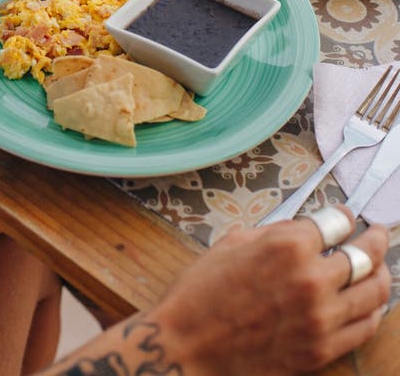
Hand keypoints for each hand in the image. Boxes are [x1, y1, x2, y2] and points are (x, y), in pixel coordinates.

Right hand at [154, 208, 389, 374]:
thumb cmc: (201, 291)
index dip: (344, 217)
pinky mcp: (320, 350)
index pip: (336, 223)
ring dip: (382, 273)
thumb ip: (275, 232)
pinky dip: (374, 311)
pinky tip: (372, 302)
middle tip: (378, 234)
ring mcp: (320, 318)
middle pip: (365, 255)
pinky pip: (364, 328)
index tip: (347, 216)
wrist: (187, 346)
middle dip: (375, 239)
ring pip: (373, 291)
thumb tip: (304, 229)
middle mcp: (311, 279)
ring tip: (382, 266)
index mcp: (287, 245)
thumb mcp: (233, 241)